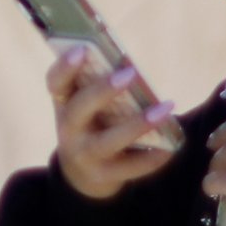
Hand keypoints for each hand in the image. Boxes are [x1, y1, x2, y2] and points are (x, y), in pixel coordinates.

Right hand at [48, 46, 181, 202]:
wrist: (82, 174)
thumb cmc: (91, 125)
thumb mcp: (86, 106)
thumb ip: (101, 87)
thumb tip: (132, 66)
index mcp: (63, 104)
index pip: (55, 83)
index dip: (65, 67)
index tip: (82, 49)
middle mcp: (68, 130)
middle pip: (78, 110)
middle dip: (102, 91)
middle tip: (130, 73)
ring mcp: (84, 155)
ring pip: (107, 141)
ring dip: (137, 125)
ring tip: (165, 108)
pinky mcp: (104, 175)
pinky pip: (129, 167)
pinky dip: (151, 157)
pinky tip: (170, 147)